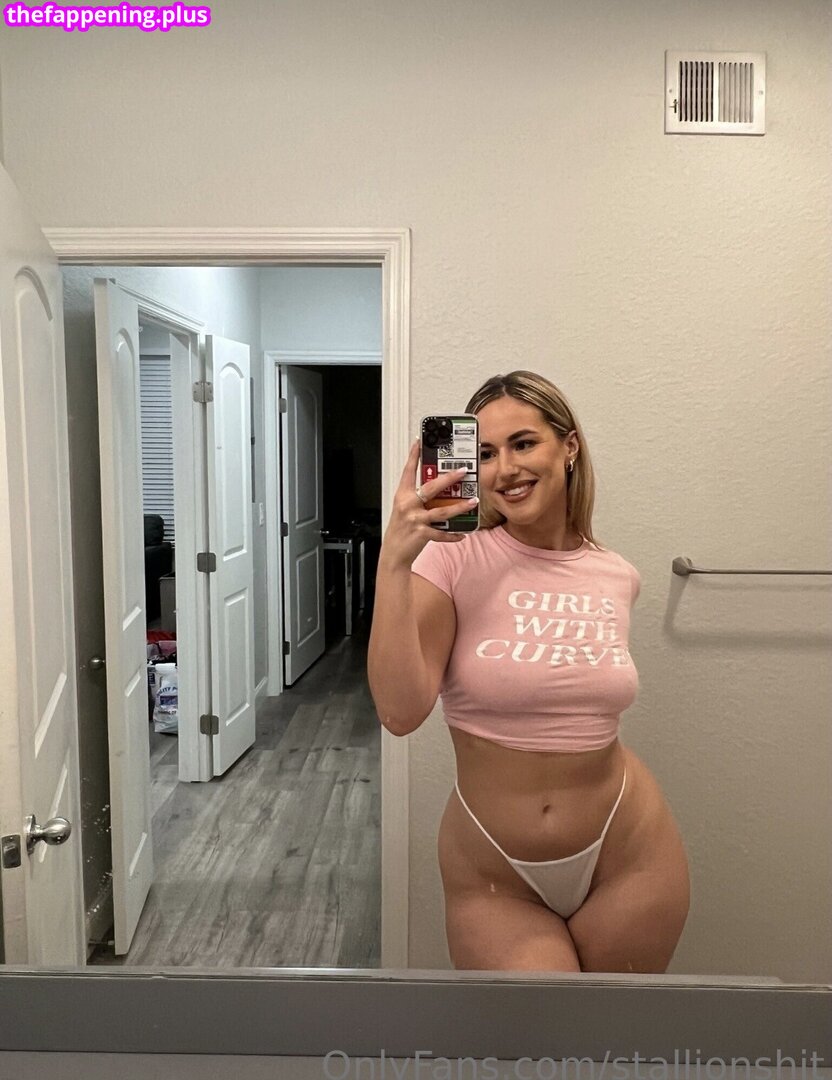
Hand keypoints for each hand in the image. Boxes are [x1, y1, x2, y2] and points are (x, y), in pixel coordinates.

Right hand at [379, 440, 476, 568]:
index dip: (414, 455)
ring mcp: (415, 519)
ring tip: (473, 501)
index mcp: (402, 496)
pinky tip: (463, 533)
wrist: (393, 555)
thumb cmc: (400, 530)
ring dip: (460, 506)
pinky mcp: (422, 534)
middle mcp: (408, 505)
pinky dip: (453, 534)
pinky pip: (442, 533)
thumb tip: (440, 489)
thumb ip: (419, 498)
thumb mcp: (405, 510)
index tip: (420, 441)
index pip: (408, 471)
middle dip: (449, 478)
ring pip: (442, 510)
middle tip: (463, 471)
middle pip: (431, 488)